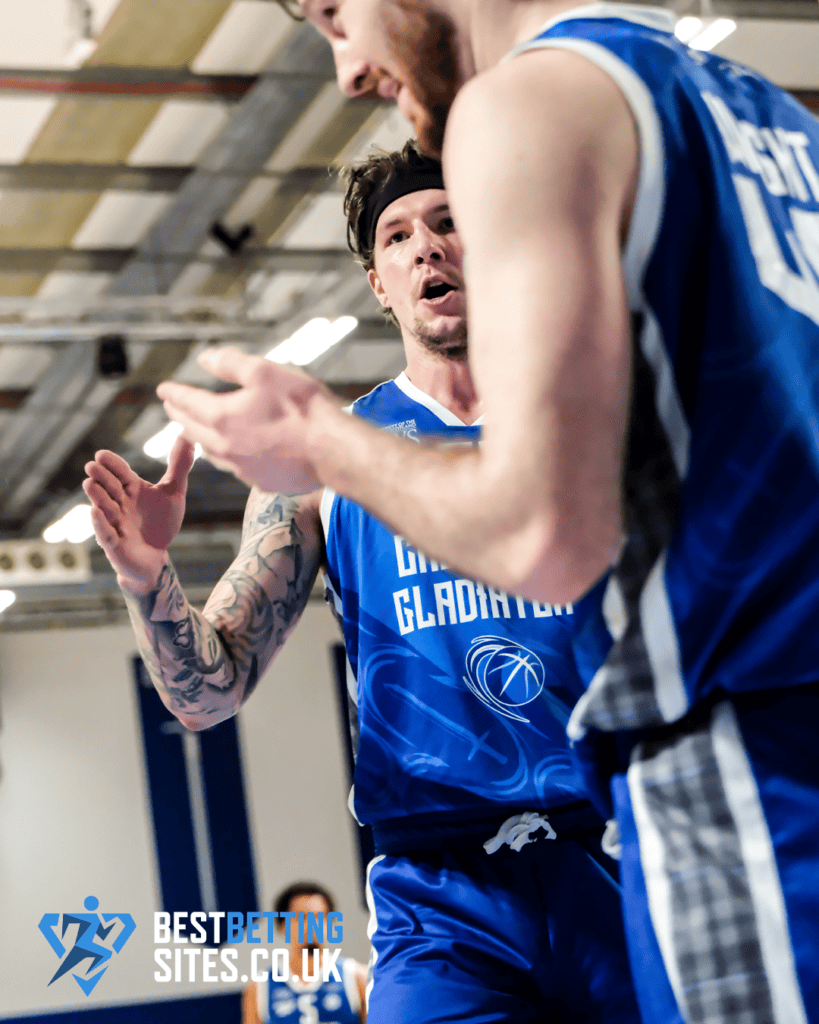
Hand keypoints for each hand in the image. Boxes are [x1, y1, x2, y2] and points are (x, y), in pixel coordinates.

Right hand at [82, 435, 195, 593]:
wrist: (156, 557)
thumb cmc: (160, 523)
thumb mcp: (174, 493)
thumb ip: (179, 466)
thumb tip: (188, 436)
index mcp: (131, 490)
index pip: (120, 473)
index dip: (112, 464)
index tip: (101, 454)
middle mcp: (120, 504)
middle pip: (109, 488)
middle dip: (101, 478)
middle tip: (92, 466)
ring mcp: (115, 524)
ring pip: (104, 508)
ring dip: (97, 497)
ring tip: (89, 484)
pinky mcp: (115, 544)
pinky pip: (106, 534)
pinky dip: (100, 524)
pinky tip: (95, 512)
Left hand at [156, 348, 339, 494]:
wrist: (333, 452)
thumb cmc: (303, 408)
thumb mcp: (265, 372)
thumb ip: (230, 364)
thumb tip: (204, 358)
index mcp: (222, 417)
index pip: (188, 402)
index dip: (174, 393)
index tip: (163, 389)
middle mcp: (225, 447)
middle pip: (193, 430)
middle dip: (180, 416)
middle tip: (173, 407)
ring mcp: (243, 469)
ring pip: (211, 452)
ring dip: (201, 438)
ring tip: (198, 430)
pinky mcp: (262, 482)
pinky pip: (236, 468)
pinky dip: (228, 455)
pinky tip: (235, 452)